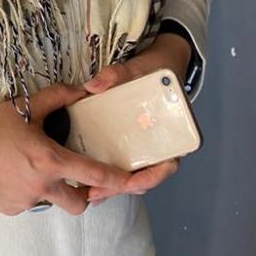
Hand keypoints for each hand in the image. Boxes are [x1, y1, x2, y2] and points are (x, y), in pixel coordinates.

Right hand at [0, 83, 133, 216]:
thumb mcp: (25, 106)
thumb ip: (58, 97)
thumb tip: (84, 90)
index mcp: (48, 160)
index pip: (94, 175)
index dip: (118, 181)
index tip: (134, 181)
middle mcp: (41, 186)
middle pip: (80, 203)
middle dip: (87, 194)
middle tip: (80, 177)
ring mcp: (25, 202)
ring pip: (54, 203)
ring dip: (57, 191)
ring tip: (41, 169)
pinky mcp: (11, 210)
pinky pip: (31, 203)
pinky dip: (31, 191)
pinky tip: (15, 172)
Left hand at [83, 32, 191, 204]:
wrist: (160, 63)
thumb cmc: (155, 70)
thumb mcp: (140, 68)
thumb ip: (118, 74)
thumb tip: (93, 86)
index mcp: (170, 131)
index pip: (168, 163)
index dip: (153, 176)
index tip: (134, 182)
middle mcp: (157, 142)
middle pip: (144, 174)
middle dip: (121, 187)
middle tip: (98, 192)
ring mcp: (142, 144)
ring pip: (130, 172)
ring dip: (112, 184)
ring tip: (89, 192)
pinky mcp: (126, 140)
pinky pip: (118, 159)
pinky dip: (105, 169)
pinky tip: (85, 176)